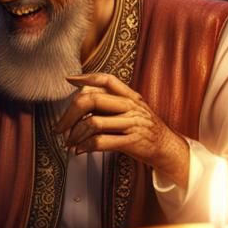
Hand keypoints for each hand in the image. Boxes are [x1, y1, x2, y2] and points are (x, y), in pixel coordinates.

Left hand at [56, 73, 189, 186]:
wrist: (168, 148)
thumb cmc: (144, 129)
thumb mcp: (131, 110)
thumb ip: (110, 103)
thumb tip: (79, 99)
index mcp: (129, 96)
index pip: (106, 79)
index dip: (86, 77)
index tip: (68, 80)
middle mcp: (130, 106)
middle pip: (92, 100)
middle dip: (69, 115)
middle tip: (59, 127)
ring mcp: (132, 123)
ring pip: (93, 123)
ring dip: (75, 135)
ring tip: (69, 142)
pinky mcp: (133, 141)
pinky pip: (101, 141)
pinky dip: (85, 146)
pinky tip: (80, 150)